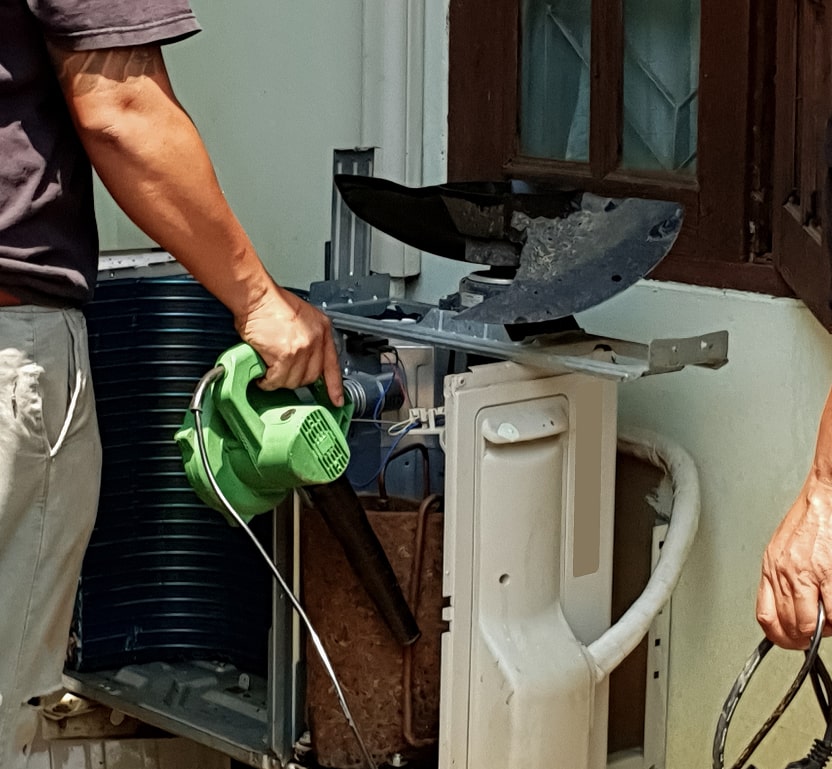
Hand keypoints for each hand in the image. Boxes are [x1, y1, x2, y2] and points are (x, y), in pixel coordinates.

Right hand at [235, 284, 343, 404]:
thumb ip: (308, 337)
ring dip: (279, 381)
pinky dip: (268, 382)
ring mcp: (302, 349)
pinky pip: (277, 380)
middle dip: (294, 379)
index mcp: (322, 330)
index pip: (332, 364)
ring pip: (293, 381)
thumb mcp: (302, 316)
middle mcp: (315, 340)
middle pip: (311, 376)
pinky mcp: (285, 355)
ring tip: (269, 371)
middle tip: (281, 373)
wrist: (256, 297)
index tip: (336, 400)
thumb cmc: (271, 304)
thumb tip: (303, 358)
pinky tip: (262, 376)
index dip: (334, 385)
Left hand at [757, 471, 831, 648]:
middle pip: (788, 627)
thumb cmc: (810, 518)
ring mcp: (806, 573)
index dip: (780, 636)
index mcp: (771, 566)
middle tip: (820, 631)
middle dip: (806, 637)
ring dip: (826, 629)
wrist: (825, 494)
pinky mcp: (829, 573)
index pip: (765, 617)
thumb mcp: (783, 547)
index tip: (794, 640)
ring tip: (831, 620)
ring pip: (811, 625)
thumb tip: (789, 604)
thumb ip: (783, 576)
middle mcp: (784, 572)